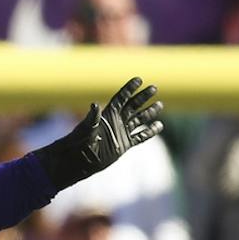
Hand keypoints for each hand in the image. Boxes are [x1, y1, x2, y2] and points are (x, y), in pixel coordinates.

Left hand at [32, 78, 163, 190]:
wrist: (80, 160)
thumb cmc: (79, 143)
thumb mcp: (86, 129)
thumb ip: (92, 117)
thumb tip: (94, 104)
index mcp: (107, 114)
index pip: (121, 98)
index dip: (129, 89)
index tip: (139, 79)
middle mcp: (116, 121)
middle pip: (132, 106)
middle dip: (143, 97)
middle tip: (154, 88)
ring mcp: (121, 132)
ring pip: (139, 120)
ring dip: (149, 112)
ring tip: (159, 105)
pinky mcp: (125, 144)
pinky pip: (140, 137)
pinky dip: (149, 132)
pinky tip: (158, 126)